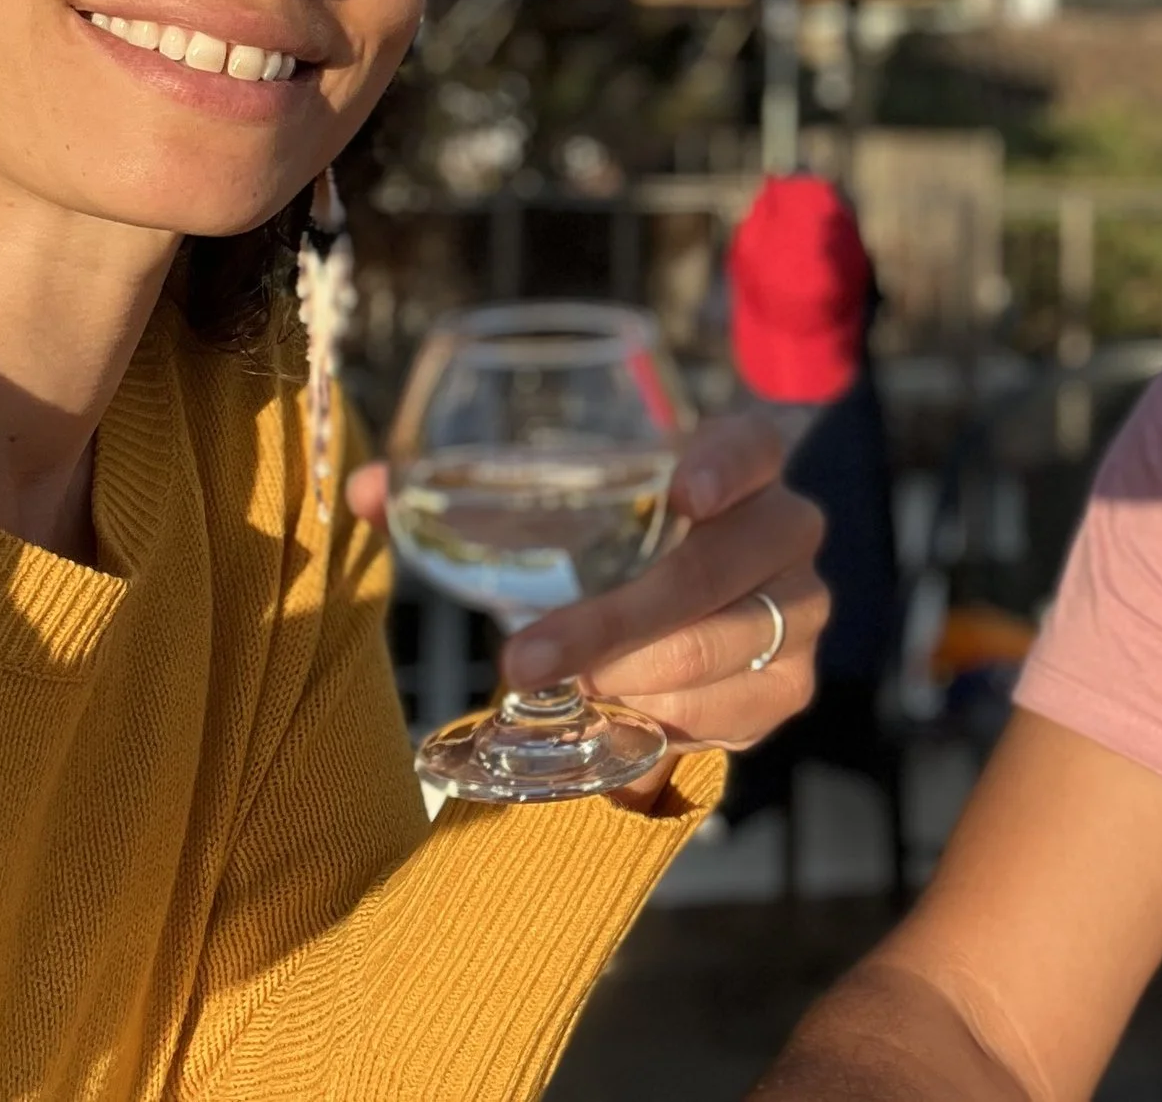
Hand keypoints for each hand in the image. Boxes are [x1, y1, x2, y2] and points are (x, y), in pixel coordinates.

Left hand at [347, 412, 827, 756]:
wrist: (685, 620)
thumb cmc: (614, 548)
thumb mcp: (562, 515)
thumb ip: (469, 500)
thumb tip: (361, 493)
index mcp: (739, 464)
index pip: (755, 444)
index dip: (727, 464)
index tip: (679, 490)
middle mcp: (786, 528)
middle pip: (726, 562)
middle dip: (626, 615)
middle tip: (531, 657)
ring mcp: (800, 608)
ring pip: (733, 643)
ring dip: (642, 675)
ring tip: (569, 693)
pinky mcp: (791, 682)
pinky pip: (743, 707)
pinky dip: (676, 718)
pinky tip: (621, 717)